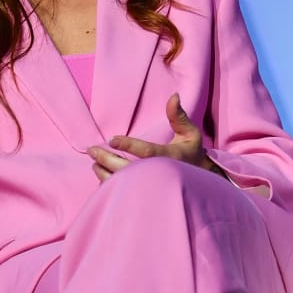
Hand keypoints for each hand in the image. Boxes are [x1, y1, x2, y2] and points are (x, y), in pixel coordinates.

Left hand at [87, 93, 219, 181]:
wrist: (200, 184)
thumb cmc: (191, 154)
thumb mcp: (190, 134)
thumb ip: (179, 117)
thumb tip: (173, 96)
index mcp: (171, 158)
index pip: (146, 152)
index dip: (128, 145)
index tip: (112, 139)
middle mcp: (159, 175)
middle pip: (128, 170)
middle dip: (107, 159)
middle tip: (92, 150)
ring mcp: (151, 189)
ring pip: (123, 184)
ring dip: (105, 173)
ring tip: (94, 163)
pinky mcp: (145, 196)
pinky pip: (124, 194)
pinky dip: (110, 185)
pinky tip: (102, 175)